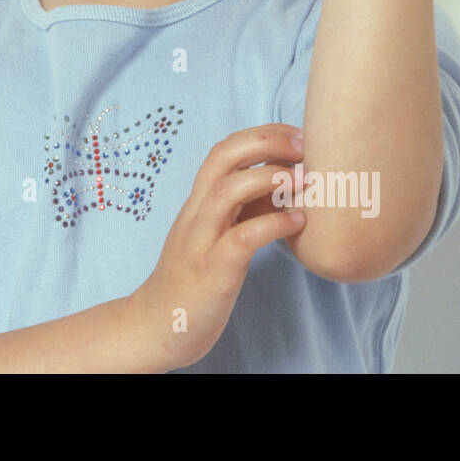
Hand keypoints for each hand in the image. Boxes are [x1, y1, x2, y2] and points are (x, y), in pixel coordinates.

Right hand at [128, 124, 305, 371]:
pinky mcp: (212, 270)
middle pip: (223, 156)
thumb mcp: (213, 236)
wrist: (154, 326)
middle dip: (266, 141)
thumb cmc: (192, 281)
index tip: (296, 136)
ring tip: (304, 179)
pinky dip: (273, 224)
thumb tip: (283, 187)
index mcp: (198, 203)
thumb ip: (239, 210)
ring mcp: (201, 240)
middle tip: (305, 145)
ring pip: (227, 190)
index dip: (261, 134)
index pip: (224, 149)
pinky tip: (298, 222)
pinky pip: (242, 238)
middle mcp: (196, 214)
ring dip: (269, 177)